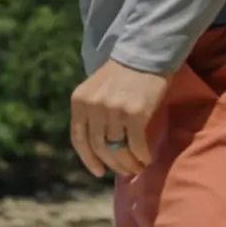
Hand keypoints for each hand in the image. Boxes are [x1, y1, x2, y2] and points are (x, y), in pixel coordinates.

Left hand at [68, 59, 169, 178]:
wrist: (145, 54)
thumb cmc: (121, 75)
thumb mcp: (95, 90)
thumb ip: (91, 113)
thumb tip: (98, 148)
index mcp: (79, 101)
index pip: (79, 138)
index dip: (88, 159)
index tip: (98, 172)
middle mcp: (93, 106)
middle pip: (99, 147)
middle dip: (113, 164)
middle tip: (125, 172)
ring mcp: (114, 110)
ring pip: (117, 148)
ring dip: (128, 163)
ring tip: (137, 168)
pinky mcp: (136, 112)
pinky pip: (136, 144)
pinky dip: (142, 155)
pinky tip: (147, 159)